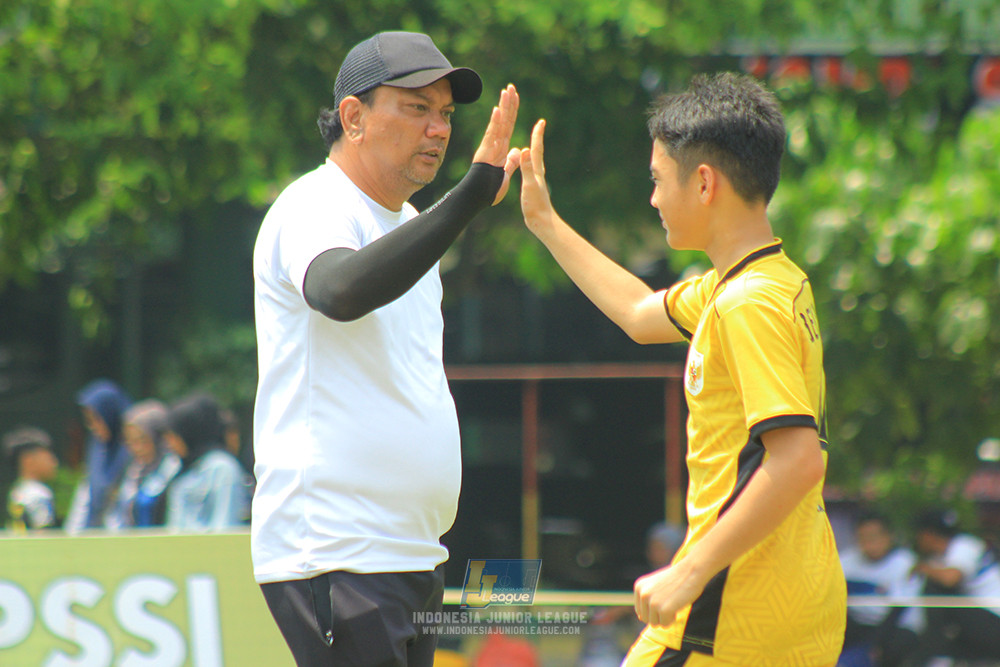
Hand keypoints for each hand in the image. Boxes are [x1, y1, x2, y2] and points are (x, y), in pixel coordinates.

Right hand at [473, 83, 520, 204]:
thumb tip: (518, 151)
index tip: (515, 97)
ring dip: (503, 107)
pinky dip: (495, 123)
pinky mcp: (485, 152)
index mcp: (501, 149)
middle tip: (511, 86)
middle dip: (508, 103)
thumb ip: (511, 163)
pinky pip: (492, 136)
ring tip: (506, 91)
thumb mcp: (506, 174)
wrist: (479, 199)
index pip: (509, 126)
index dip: (513, 111)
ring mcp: (490, 147)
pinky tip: (498, 110)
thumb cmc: (490, 190)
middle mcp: (495, 145)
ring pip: (499, 124)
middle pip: (504, 120)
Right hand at [518, 118, 556, 234]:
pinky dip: (529, 163)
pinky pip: (530, 170)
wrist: (542, 222)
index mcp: (536, 171)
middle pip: (538, 152)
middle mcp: (538, 174)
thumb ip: (526, 168)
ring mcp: (536, 181)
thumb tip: (526, 150)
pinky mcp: (533, 188)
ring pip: (535, 161)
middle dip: (537, 138)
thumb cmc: (535, 206)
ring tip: (533, 142)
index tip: (541, 121)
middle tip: (539, 125)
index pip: (536, 149)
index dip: (537, 135)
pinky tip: (528, 167)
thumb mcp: (528, 185)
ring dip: (534, 149)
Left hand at [633, 560, 708, 627]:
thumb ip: (646, 599)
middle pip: (645, 619)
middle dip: (658, 615)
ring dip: (665, 618)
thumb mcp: (655, 585)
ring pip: (654, 624)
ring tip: (673, 603)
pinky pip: (665, 625)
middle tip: (669, 602)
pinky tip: (677, 606)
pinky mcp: (664, 610)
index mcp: (639, 587)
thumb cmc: (676, 578)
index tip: (663, 599)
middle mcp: (643, 594)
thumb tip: (639, 617)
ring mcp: (652, 602)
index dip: (653, 610)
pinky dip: (672, 619)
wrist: (691, 570)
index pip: (640, 611)